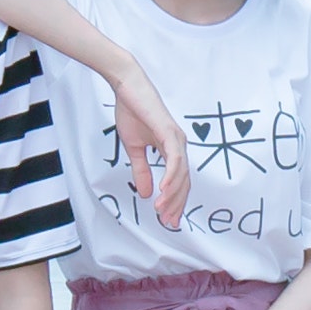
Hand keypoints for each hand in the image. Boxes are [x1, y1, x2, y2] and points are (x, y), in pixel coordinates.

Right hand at [105, 68, 194, 223]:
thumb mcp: (134, 148)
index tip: (168, 219)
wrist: (127, 87)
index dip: (174, 201)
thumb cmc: (132, 111)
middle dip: (177, 204)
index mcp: (172, 149)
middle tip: (169, 222)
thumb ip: (142, 170)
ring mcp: (176, 139)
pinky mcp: (169, 132)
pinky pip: (174, 159)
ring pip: (181, 174)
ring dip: (173, 195)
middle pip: (183, 181)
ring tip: (163, 211)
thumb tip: (146, 193)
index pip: (178, 181)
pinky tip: (164, 191)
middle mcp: (179, 145)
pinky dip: (171, 176)